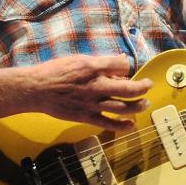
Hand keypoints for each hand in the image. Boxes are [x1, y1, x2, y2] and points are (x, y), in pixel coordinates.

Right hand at [21, 54, 152, 130]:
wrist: (37, 89)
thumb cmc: (56, 72)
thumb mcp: (79, 59)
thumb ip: (101, 62)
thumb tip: (120, 62)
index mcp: (93, 68)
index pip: (121, 65)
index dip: (129, 65)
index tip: (129, 67)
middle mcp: (95, 86)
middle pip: (128, 88)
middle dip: (143, 87)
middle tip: (148, 85)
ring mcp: (92, 103)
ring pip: (122, 107)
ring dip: (138, 106)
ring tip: (145, 103)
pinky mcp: (86, 117)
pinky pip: (108, 123)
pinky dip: (122, 125)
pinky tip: (131, 123)